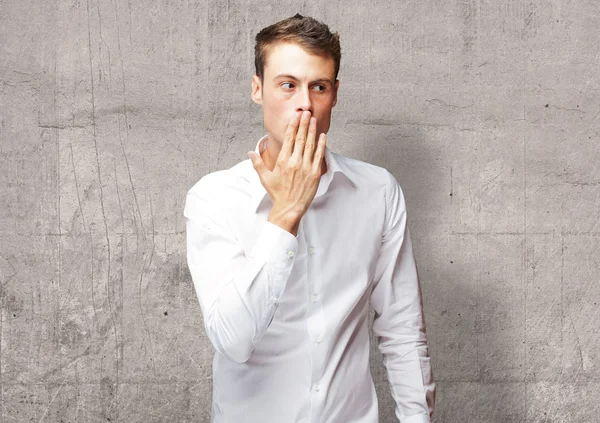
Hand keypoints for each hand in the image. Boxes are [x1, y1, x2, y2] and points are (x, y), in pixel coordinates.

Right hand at [247, 110, 325, 229]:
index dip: (293, 126)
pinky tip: (323, 136)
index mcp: (282, 161)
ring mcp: (306, 167)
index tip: (295, 117)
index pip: (289, 139)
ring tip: (314, 120)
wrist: (289, 209)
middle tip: (306, 113)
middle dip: (304, 124)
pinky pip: (319, 156)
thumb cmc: (277, 194)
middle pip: (300, 138)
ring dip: (312, 131)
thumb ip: (257, 164)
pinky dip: (321, 145)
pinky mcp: (315, 173)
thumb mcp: (264, 178)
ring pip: (310, 145)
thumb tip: (250, 153)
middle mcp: (294, 162)